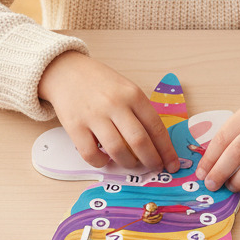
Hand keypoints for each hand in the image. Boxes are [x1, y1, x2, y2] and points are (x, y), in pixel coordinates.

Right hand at [38, 51, 179, 173]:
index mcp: (133, 94)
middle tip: (154, 168)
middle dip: (151, 161)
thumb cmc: (100, 83)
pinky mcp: (75, 126)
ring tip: (131, 164)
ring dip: (128, 163)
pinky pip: (91, 154)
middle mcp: (115, 104)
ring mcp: (94, 116)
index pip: (156, 127)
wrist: (67, 71)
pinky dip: (101, 163)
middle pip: (139, 142)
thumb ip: (139, 111)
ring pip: (117, 150)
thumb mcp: (126, 88)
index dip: (166, 150)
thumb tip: (156, 144)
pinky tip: (105, 159)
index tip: (172, 164)